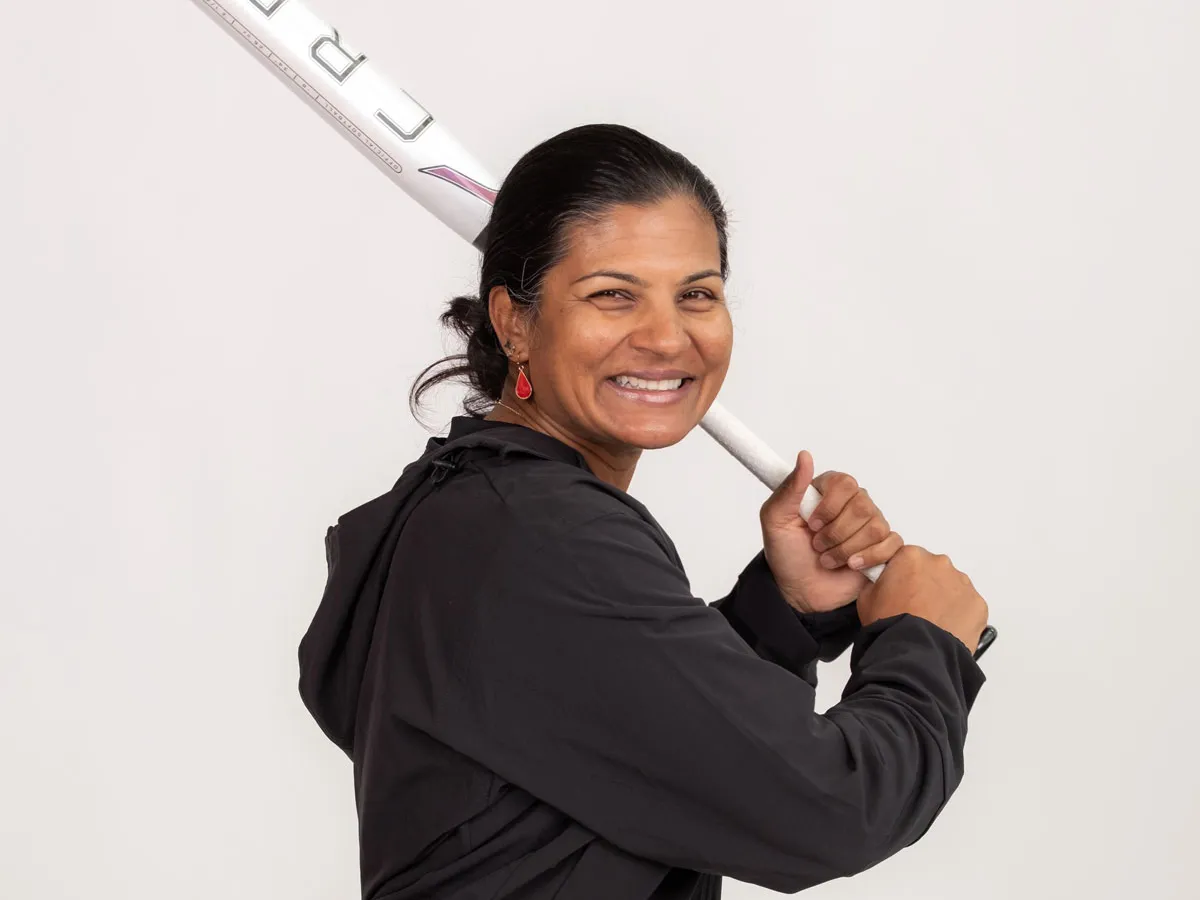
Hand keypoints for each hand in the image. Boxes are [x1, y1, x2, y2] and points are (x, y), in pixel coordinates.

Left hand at [760, 451, 903, 614]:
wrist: (799, 591)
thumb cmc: (787, 553)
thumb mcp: (775, 519)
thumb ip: (790, 487)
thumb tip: (804, 456)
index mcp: (829, 491)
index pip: (844, 483)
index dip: (829, 507)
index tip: (811, 524)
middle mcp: (853, 503)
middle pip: (862, 506)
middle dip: (835, 534)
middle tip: (817, 546)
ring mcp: (870, 525)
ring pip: (875, 528)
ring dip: (846, 549)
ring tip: (828, 559)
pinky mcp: (883, 548)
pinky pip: (891, 544)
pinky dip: (869, 558)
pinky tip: (851, 565)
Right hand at [857, 544, 989, 651]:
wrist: (915, 653)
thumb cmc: (890, 624)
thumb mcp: (866, 597)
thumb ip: (876, 580)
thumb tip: (882, 581)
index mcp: (911, 556)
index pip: (907, 558)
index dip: (901, 575)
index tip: (899, 590)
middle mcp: (940, 564)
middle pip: (932, 570)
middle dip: (925, 585)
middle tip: (914, 608)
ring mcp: (962, 583)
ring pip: (952, 587)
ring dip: (943, 599)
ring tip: (931, 622)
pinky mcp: (978, 604)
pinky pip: (968, 605)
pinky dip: (959, 614)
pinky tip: (945, 628)